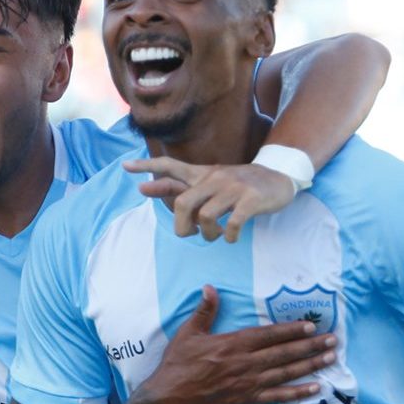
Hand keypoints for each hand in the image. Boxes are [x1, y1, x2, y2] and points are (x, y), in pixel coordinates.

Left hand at [125, 156, 295, 242]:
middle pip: (183, 203)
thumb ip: (177, 185)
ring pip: (205, 216)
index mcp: (202, 174)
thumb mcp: (207, 180)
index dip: (146, 166)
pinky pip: (232, 223)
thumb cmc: (238, 184)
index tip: (125, 167)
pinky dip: (228, 236)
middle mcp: (214, 178)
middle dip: (182, 226)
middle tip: (190, 234)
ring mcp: (233, 188)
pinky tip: (230, 237)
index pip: (169, 166)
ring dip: (207, 234)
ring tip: (215, 236)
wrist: (279, 176)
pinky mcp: (251, 200)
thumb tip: (142, 187)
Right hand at [134, 285, 335, 403]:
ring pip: (286, 372)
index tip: (311, 325)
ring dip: (311, 365)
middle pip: (285, 353)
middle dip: (311, 346)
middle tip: (333, 341)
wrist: (170, 396)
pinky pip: (278, 396)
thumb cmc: (178, 363)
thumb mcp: (189, 332)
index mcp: (233, 344)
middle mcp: (246, 363)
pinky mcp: (248, 399)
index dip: (292, 330)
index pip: (269, 335)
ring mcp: (249, 383)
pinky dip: (298, 392)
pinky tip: (315, 388)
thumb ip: (205, 311)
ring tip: (330, 359)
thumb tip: (210, 287)